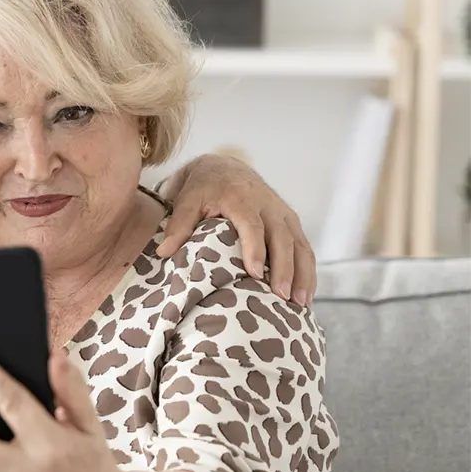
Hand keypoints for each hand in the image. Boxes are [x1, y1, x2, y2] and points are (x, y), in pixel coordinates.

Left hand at [156, 154, 315, 305]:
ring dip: (303, 274)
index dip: (255, 249)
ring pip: (299, 244)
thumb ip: (178, 224)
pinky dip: (307, 271)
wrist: (224, 167)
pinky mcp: (290, 222)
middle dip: (284, 268)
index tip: (255, 274)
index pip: (253, 226)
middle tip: (281, 297)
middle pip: (282, 238)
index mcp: (242, 198)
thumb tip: (163, 252)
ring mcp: (283, 213)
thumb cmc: (203, 187)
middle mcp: (268, 204)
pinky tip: (305, 296)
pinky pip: (304, 247)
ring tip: (300, 304)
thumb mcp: (186, 199)